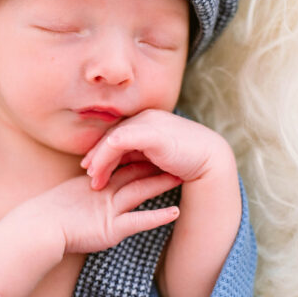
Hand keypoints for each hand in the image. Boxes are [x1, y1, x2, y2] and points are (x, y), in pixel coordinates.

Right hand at [27, 161, 181, 254]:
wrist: (36, 229)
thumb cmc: (47, 218)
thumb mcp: (68, 200)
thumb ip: (83, 195)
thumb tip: (92, 190)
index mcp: (95, 185)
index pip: (121, 167)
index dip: (140, 157)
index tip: (157, 149)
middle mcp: (104, 194)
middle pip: (134, 174)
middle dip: (155, 164)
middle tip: (175, 154)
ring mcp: (108, 210)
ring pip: (139, 191)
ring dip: (160, 183)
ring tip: (182, 176)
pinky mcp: (111, 229)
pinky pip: (138, 221)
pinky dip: (157, 216)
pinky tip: (175, 213)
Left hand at [80, 109, 231, 189]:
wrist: (210, 158)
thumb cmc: (185, 158)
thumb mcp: (156, 155)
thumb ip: (139, 155)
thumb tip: (120, 164)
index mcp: (147, 121)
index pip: (117, 133)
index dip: (101, 150)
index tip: (91, 167)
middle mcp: (145, 118)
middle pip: (111, 134)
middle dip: (96, 155)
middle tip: (87, 173)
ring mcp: (148, 123)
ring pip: (111, 138)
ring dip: (98, 159)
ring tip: (92, 178)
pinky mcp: (150, 133)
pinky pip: (118, 142)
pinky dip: (105, 156)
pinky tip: (98, 170)